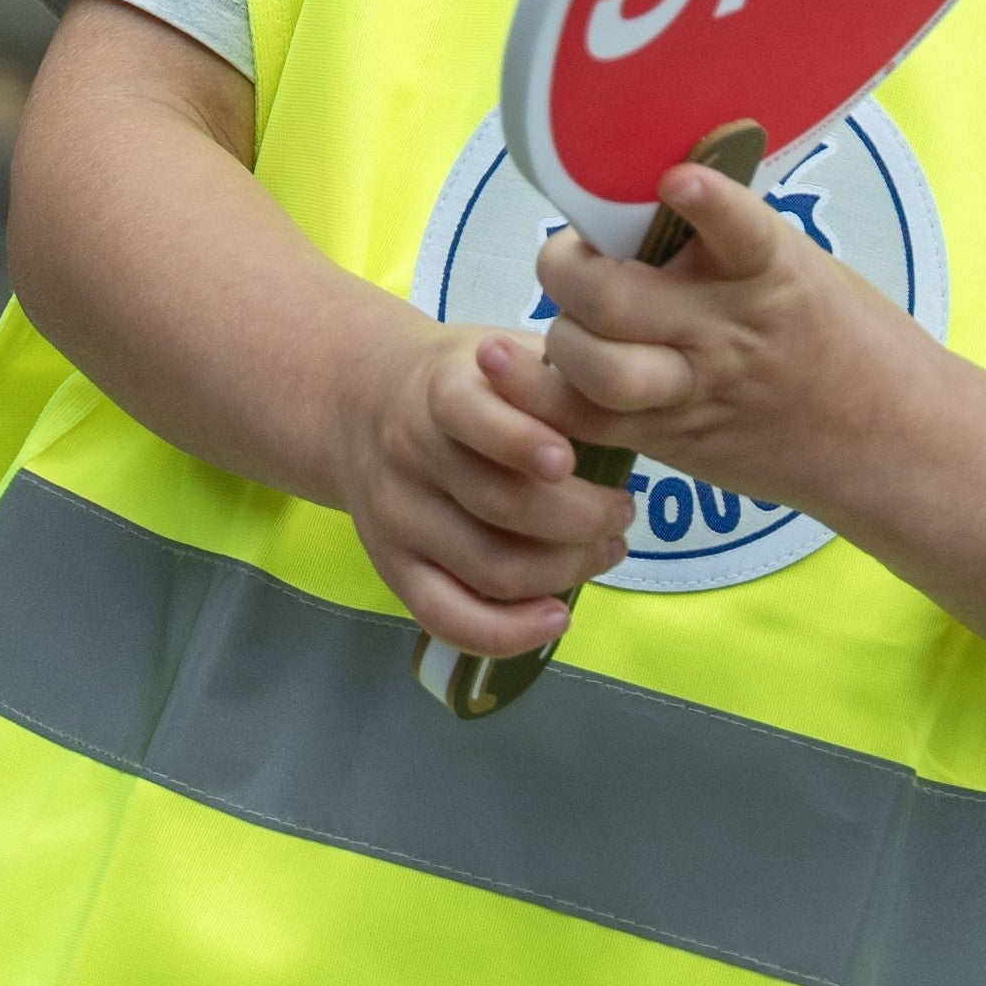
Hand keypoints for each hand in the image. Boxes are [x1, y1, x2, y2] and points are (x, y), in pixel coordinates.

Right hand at [331, 322, 635, 659]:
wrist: (362, 405)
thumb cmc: (468, 383)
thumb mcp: (505, 354)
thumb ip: (554, 379)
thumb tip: (623, 408)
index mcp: (439, 391)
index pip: (470, 416)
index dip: (521, 442)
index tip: (568, 460)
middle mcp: (410, 457)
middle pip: (502, 506)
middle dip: (583, 519)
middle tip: (622, 512)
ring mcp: (399, 520)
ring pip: (490, 567)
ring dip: (566, 569)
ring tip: (607, 548)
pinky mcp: (393, 569)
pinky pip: (449, 618)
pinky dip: (509, 632)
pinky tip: (557, 618)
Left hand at [515, 162, 919, 521]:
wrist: (889, 439)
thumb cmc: (842, 337)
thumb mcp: (801, 267)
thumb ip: (726, 238)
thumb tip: (649, 185)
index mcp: (768, 273)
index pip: (738, 230)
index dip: (703, 202)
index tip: (677, 180)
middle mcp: (725, 330)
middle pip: (613, 297)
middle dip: (568, 268)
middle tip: (573, 258)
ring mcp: (695, 390)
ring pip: (593, 368)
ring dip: (560, 339)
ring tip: (569, 321)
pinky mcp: (674, 440)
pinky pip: (589, 423)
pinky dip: (550, 398)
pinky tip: (533, 372)